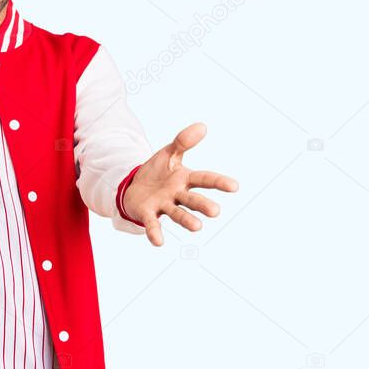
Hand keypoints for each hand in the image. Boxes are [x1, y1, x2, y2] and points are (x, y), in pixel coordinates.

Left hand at [122, 122, 238, 246]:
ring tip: (197, 227)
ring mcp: (163, 205)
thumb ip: (183, 142)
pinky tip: (159, 242)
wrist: (134, 186)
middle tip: (215, 212)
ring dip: (186, 220)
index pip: (204, 179)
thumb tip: (202, 126)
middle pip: (192, 200)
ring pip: (177, 213)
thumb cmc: (157, 172)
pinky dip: (155, 232)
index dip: (218, 182)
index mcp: (185, 179)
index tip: (235, 187)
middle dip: (203, 205)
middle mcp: (177, 195)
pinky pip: (152, 223)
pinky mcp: (147, 213)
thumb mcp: (168, 153)